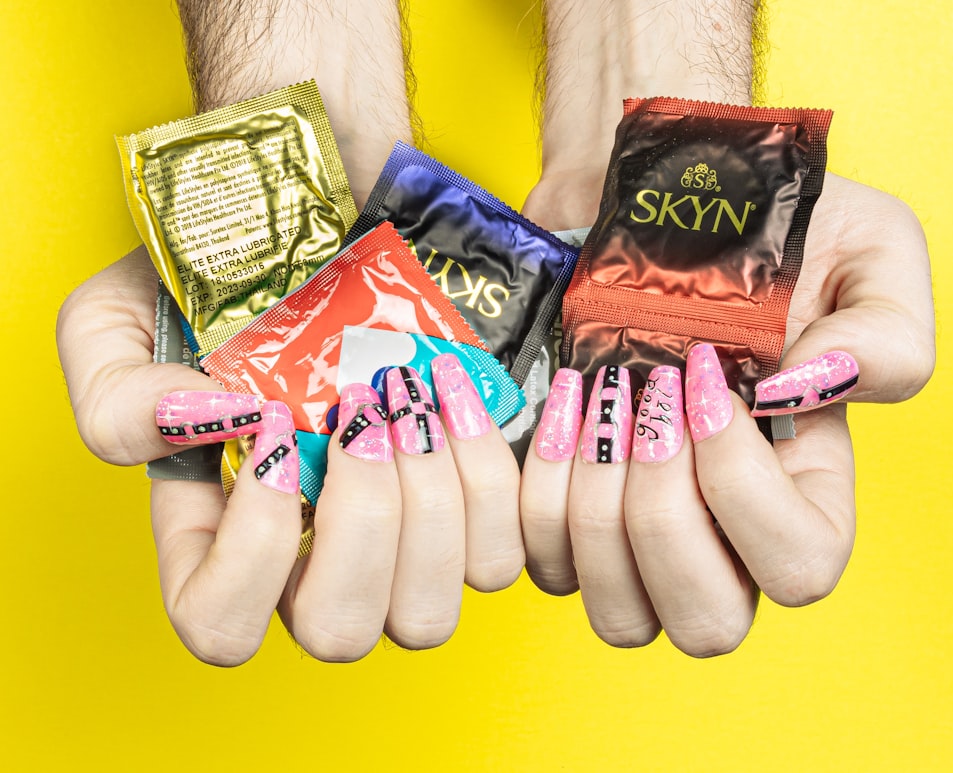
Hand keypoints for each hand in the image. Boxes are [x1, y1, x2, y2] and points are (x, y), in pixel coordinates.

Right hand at [57, 249, 522, 664]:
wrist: (323, 237)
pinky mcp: (471, 519)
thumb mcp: (115, 323)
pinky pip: (499, 556)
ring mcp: (397, 549)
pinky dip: (489, 476)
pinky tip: (461, 394)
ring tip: (417, 395)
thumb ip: (120, 397)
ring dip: (430, 495)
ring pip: (427, 613)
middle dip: (363, 519)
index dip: (255, 550)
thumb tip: (215, 428)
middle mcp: (313, 559)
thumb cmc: (214, 290)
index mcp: (220, 537)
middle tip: (367, 409)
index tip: (278, 424)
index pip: (222, 626)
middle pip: (341, 632)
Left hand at [519, 172, 934, 655]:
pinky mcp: (566, 520)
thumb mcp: (870, 252)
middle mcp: (725, 537)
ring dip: (595, 502)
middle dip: (661, 512)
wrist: (647, 205)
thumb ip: (886, 340)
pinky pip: (541, 560)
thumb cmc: (758, 229)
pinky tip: (558, 402)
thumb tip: (800, 401)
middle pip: (705, 622)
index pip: (798, 569)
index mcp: (807, 494)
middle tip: (645, 403)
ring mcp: (639, 541)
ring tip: (596, 397)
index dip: (741, 488)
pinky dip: (538, 485)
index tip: (703, 378)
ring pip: (619, 614)